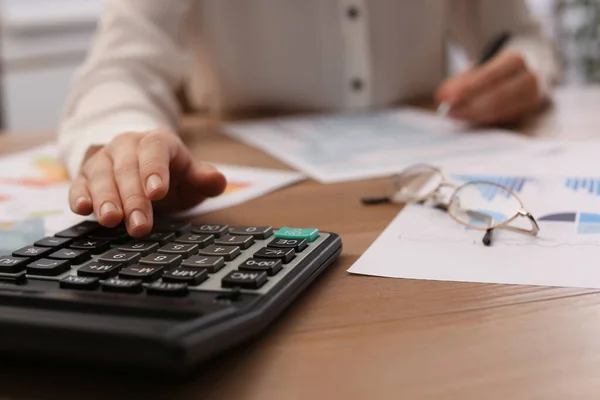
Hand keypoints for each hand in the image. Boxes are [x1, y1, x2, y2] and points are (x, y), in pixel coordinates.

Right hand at [68, 130, 226, 236]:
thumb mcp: (191, 177)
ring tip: (111, 220)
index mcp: (157, 142)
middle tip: (139, 225)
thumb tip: (218, 180)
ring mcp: (104, 160)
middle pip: (128, 168)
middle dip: (134, 198)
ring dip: (106, 199)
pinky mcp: (85, 176)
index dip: (155, 170)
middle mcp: (127, 146)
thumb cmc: (171, 175)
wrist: (142, 168)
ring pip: (102, 175)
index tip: (158, 193)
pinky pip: (79, 183)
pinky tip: (82, 208)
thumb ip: (204, 179)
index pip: (155, 150)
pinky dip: (79, 195)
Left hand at [435, 50, 542, 125]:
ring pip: (499, 112)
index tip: (446, 97)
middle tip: (448, 111)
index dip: (468, 88)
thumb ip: (461, 81)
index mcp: (516, 60)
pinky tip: (466, 118)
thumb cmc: (495, 69)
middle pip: (497, 97)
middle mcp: (529, 79)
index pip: (491, 76)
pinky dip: (481, 120)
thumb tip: (442, 97)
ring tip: (453, 115)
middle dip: (469, 106)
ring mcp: (531, 98)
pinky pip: (501, 120)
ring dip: (472, 115)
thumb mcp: (479, 67)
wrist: (524, 71)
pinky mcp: (526, 113)